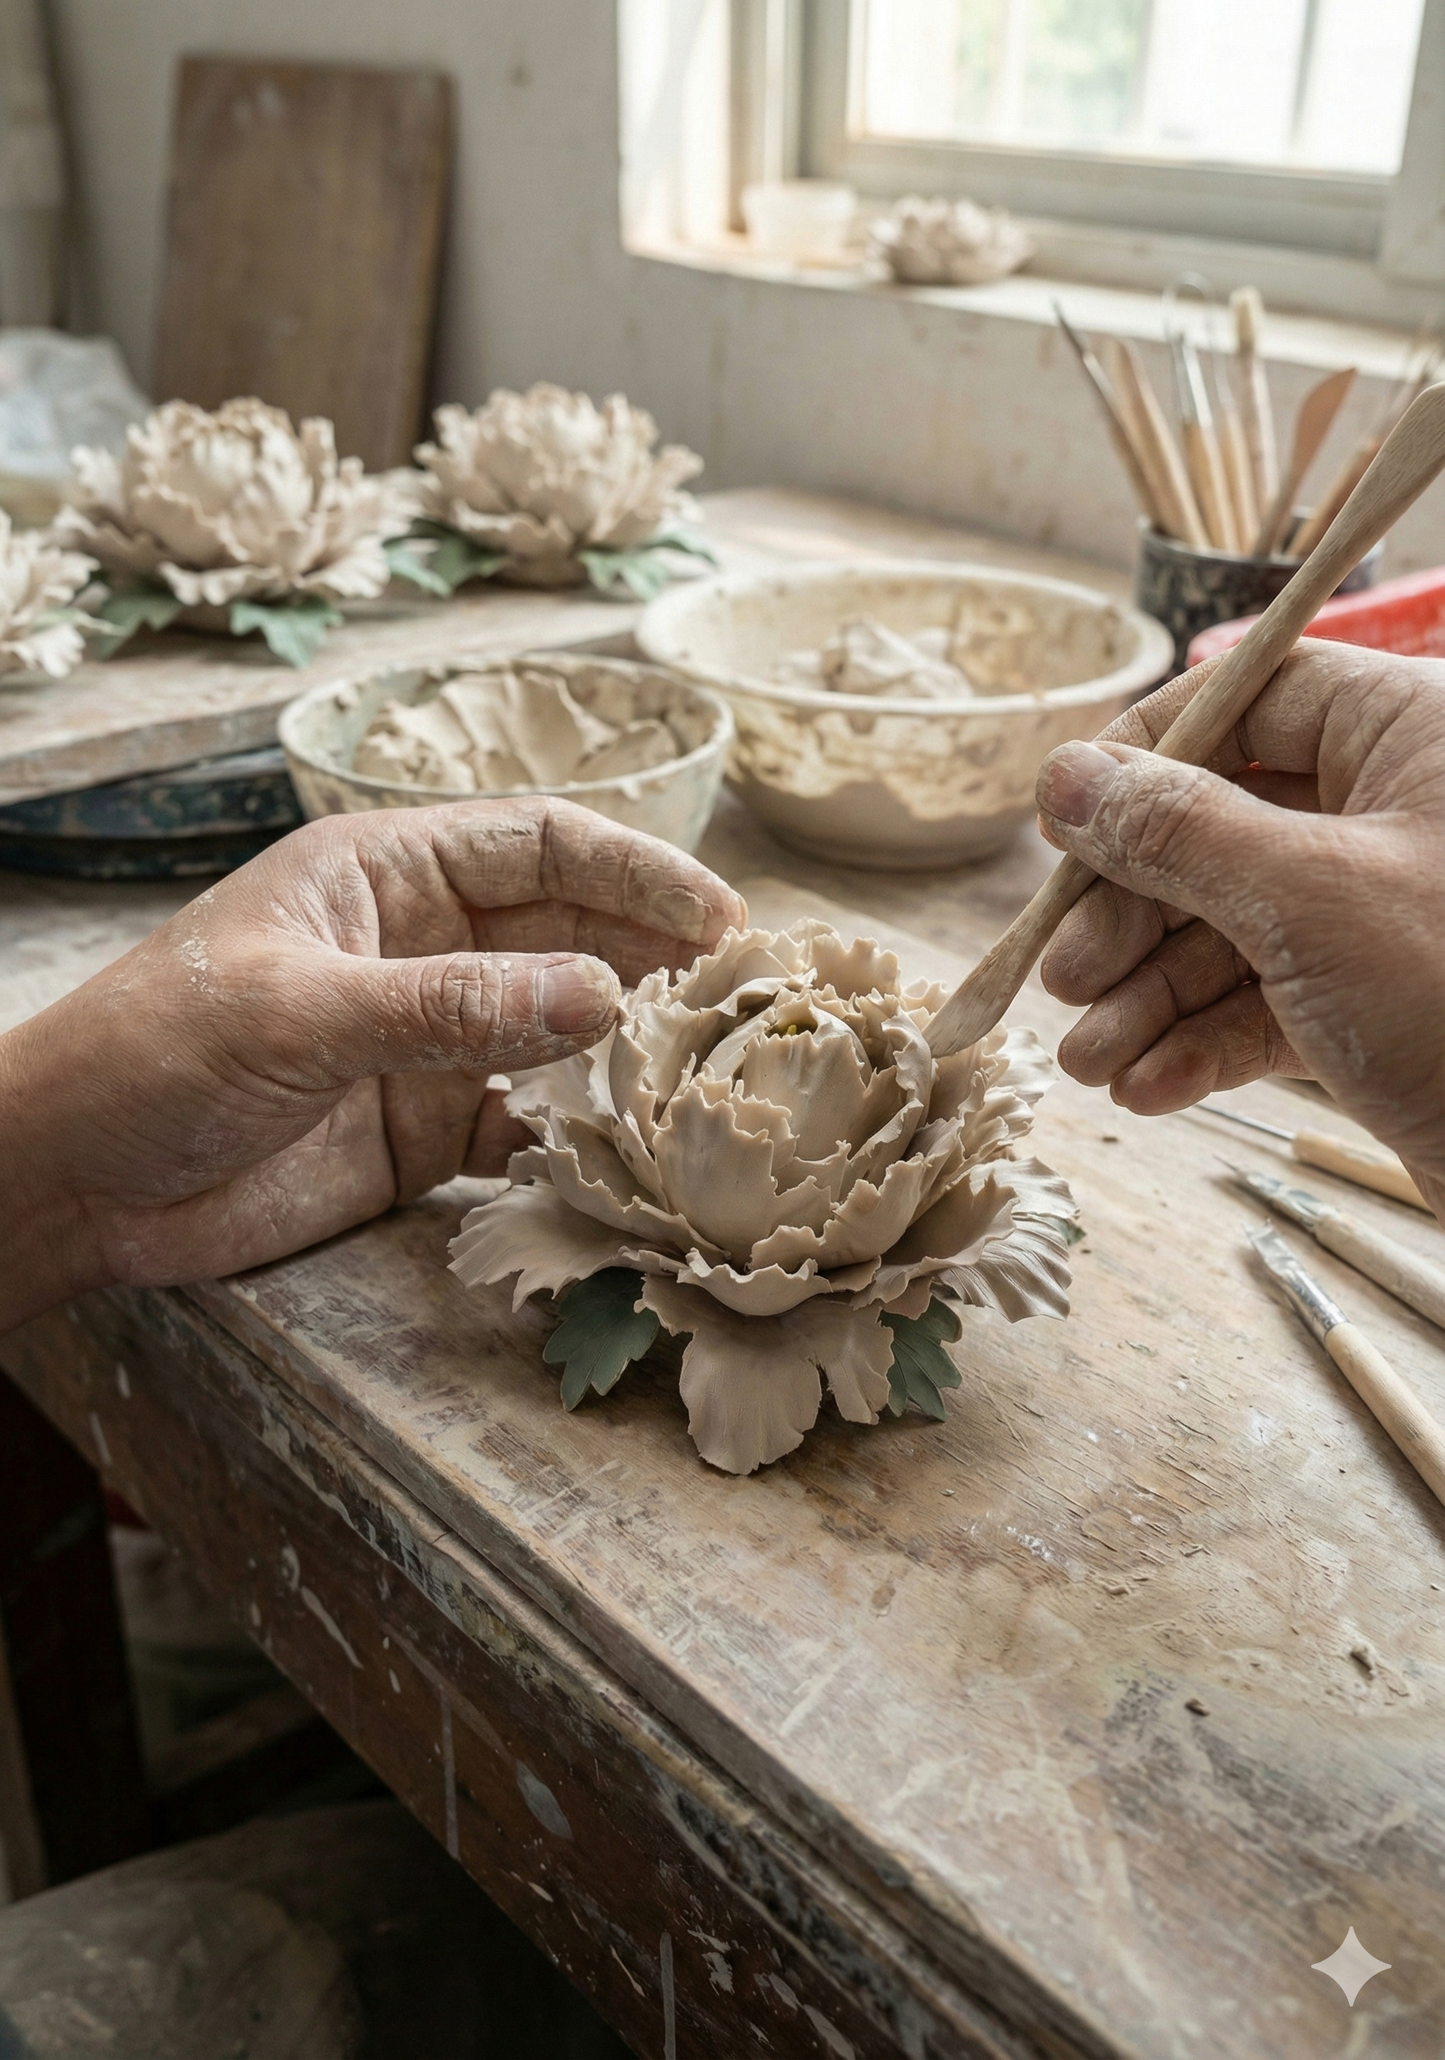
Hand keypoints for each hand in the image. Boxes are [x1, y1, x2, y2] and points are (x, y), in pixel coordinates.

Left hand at [0, 799, 744, 1328]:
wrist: (69, 1182)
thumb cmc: (151, 1055)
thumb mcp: (297, 1013)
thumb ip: (448, 1005)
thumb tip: (600, 996)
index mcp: (388, 874)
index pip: (544, 846)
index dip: (640, 872)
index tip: (722, 918)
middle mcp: (424, 948)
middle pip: (572, 933)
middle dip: (657, 960)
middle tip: (747, 1002)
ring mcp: (428, 1042)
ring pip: (562, 1031)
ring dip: (631, 1050)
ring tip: (713, 1077)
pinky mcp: (422, 1133)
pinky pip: (526, 1129)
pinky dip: (578, 1144)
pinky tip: (629, 1161)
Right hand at [1032, 640, 1444, 1212]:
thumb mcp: (1309, 901)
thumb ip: (1179, 831)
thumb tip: (1065, 777)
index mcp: (1413, 737)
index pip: (1254, 697)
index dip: (1147, 754)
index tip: (1062, 822)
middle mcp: (1400, 814)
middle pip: (1222, 825)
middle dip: (1133, 911)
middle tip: (1066, 974)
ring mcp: (1390, 915)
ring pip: (1234, 927)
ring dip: (1148, 996)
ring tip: (1089, 1060)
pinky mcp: (1382, 1007)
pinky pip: (1268, 1003)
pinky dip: (1200, 1045)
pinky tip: (1147, 1087)